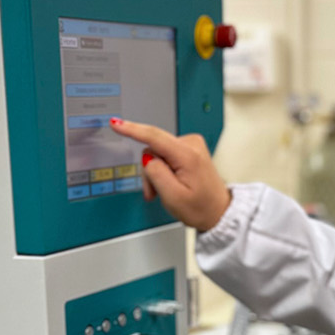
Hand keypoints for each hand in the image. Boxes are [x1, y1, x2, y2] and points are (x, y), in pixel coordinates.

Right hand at [109, 118, 231, 231]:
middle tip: (154, 192)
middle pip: (153, 149)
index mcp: (188, 155)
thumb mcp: (173, 198)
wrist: (217, 211)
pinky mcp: (189, 148)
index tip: (116, 123)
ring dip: (156, 172)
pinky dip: (163, 169)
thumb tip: (147, 157)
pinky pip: (165, 154)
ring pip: (157, 153)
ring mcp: (191, 145)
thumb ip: (156, 174)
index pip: (154, 137)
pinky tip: (170, 182)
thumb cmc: (200, 207)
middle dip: (149, 171)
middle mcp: (191, 144)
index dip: (132, 130)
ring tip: (164, 191)